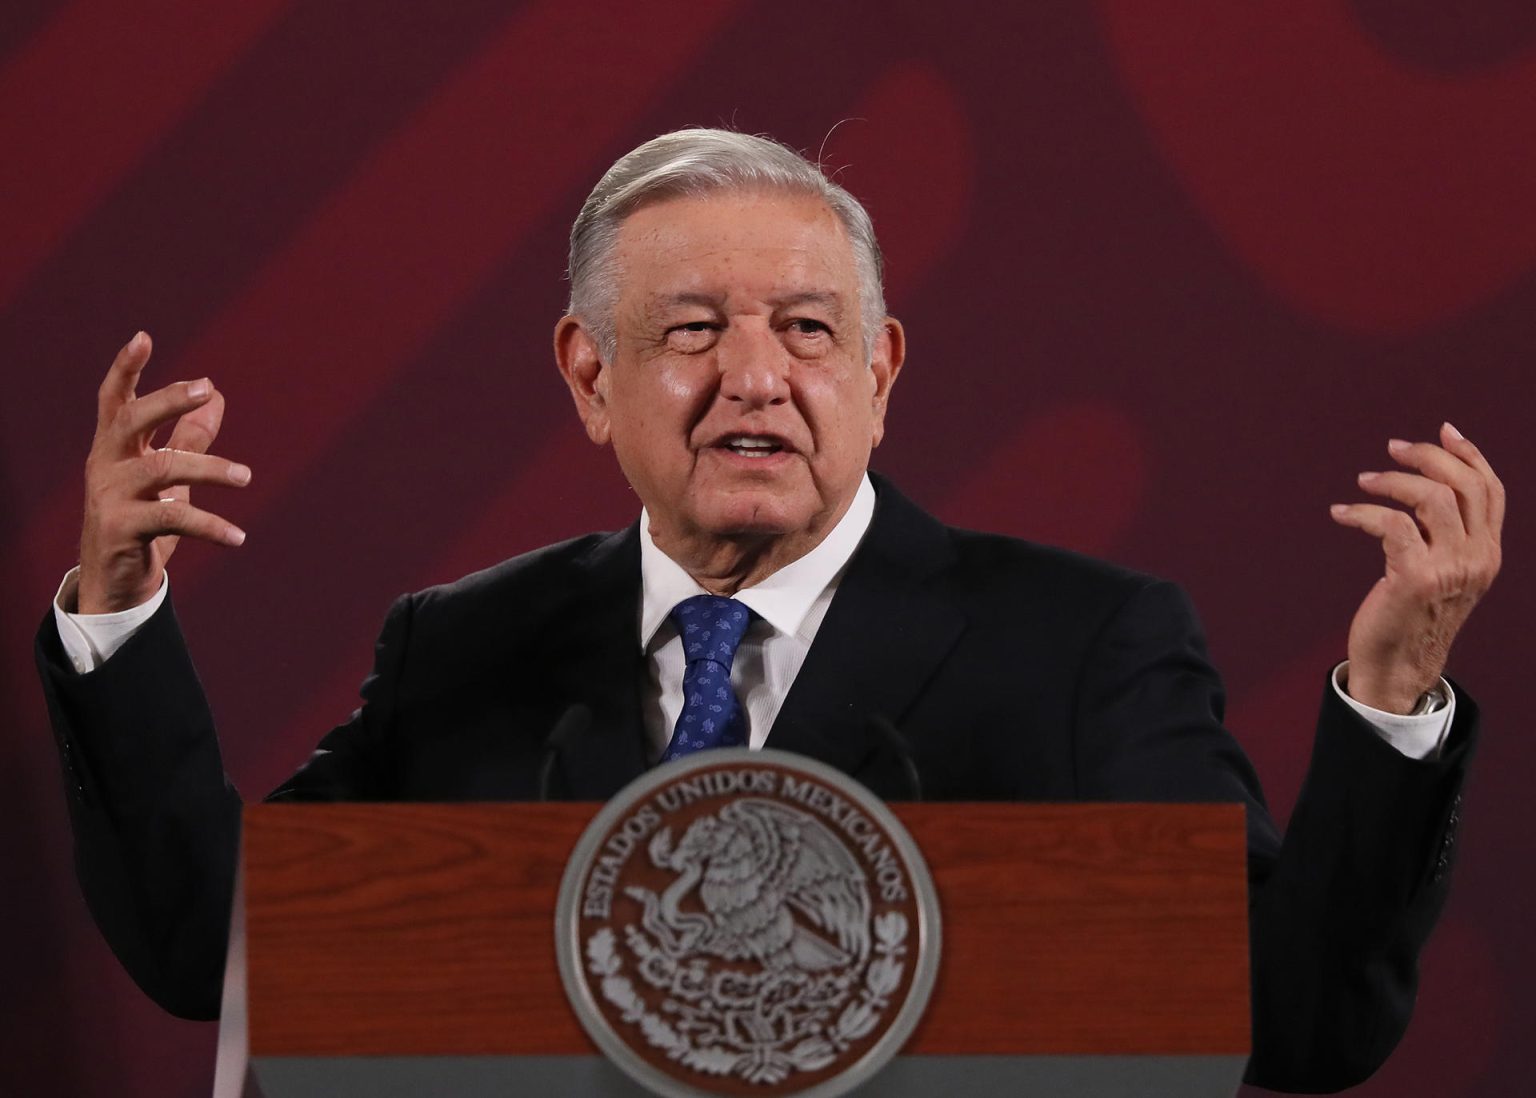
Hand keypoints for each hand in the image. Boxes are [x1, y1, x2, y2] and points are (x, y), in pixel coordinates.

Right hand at [77, 332, 249, 613]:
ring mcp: (110, 496)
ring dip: (210, 469)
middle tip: (206, 389)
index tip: (144, 336)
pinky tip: (238, 536)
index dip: (126, 368)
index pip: (114, 399)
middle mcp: (106, 464)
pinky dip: (211, 526)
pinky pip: (174, 519)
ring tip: (246, 476)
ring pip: (163, 469)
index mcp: (115, 447)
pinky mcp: (121, 528)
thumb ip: (187, 437)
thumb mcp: (165, 476)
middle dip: (167, 400)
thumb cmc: (141, 519)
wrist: (114, 581)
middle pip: (133, 421)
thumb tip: (216, 395)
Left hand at [1331, 423, 1503, 713]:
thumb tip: (1430, 487)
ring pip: (1433, 498)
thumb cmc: (1410, 615)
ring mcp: (1449, 569)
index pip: (1491, 492)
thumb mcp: (1442, 573)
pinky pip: (1392, 524)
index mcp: (1488, 554)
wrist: (1398, 666)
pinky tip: (1341, 514)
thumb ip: (1447, 537)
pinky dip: (1362, 512)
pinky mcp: (1414, 578)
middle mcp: (1478, 559)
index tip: (1444, 431)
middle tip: (1392, 449)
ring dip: (1394, 481)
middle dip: (1427, 457)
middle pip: (1464, 486)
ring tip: (1363, 481)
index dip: (1470, 456)